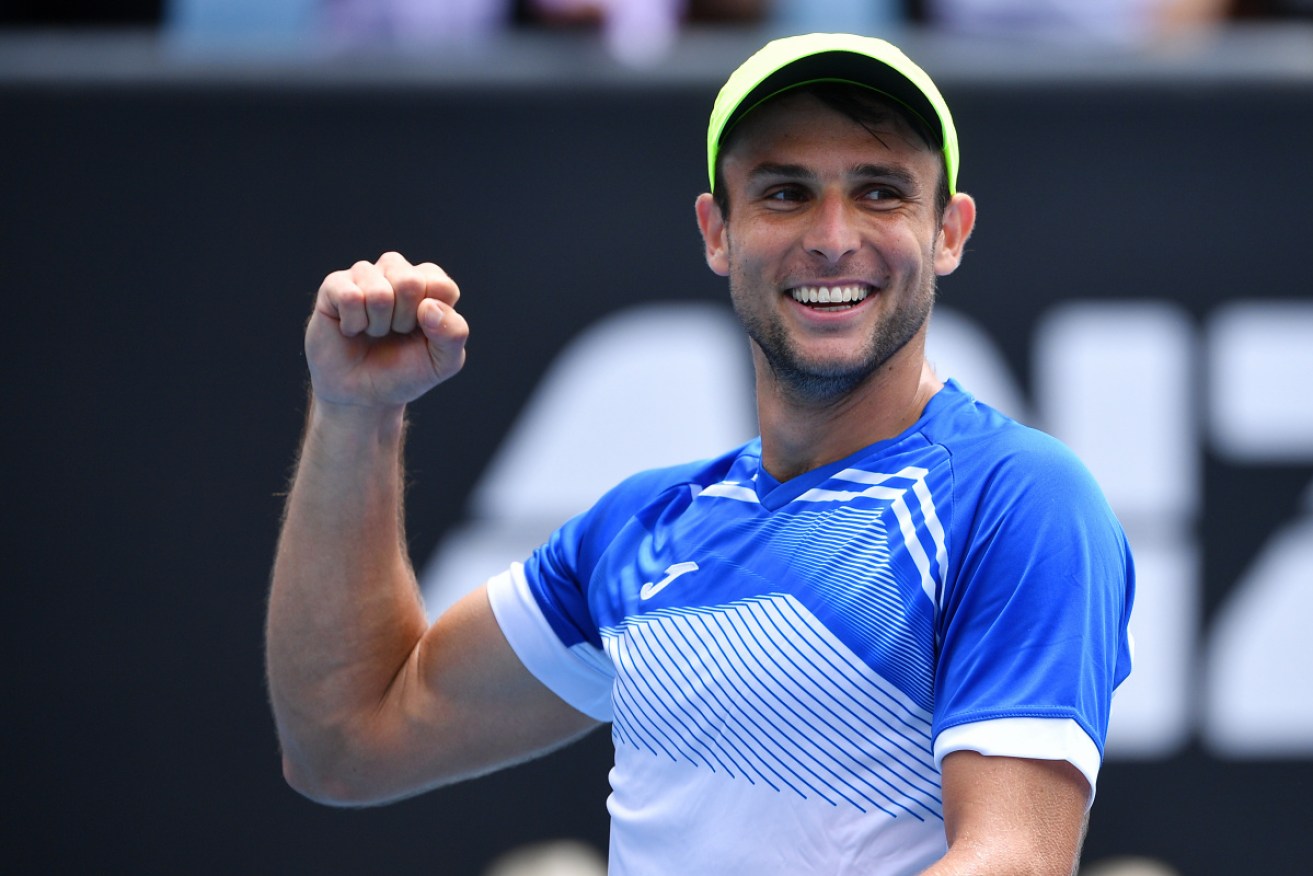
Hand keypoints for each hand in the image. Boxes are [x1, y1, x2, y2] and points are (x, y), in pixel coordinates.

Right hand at [305, 252, 468, 409]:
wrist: (363, 395)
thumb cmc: (405, 372)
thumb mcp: (443, 362)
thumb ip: (454, 334)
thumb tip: (429, 306)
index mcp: (430, 283)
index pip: (442, 285)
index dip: (433, 320)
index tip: (423, 334)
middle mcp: (398, 271)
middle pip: (410, 282)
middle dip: (403, 321)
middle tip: (395, 332)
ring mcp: (366, 275)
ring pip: (378, 292)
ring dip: (377, 325)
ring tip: (373, 331)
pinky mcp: (335, 285)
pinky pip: (350, 297)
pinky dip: (354, 324)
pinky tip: (352, 329)